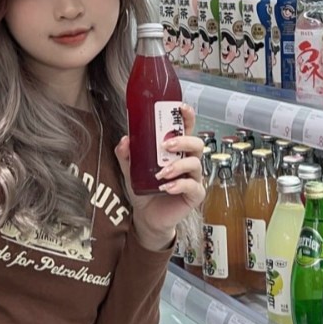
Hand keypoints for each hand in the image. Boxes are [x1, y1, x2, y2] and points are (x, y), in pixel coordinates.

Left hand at [115, 104, 204, 251]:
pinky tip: (166, 188)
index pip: (187, 128)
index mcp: (176, 149)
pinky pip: (193, 186)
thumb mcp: (130, 168)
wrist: (146, 216)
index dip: (188, 116)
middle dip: (183, 141)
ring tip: (162, 173)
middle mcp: (188, 160)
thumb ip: (126, 154)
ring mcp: (193, 177)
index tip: (181, 107)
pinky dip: (179, 185)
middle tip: (167, 145)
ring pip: (196, 163)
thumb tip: (125, 139)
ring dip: (178, 165)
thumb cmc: (144, 188)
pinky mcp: (194, 195)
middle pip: (197, 143)